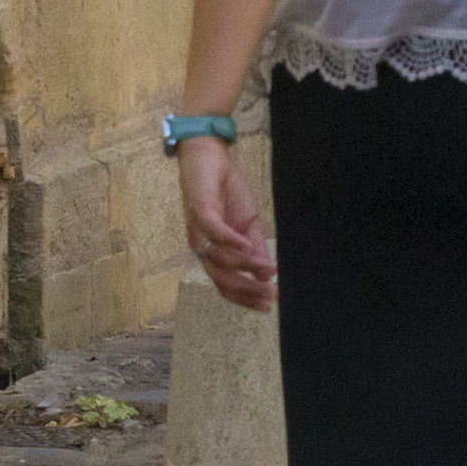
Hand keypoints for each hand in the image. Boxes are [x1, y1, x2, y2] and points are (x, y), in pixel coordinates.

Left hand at [176, 137, 276, 311]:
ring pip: (217, 258)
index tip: (268, 305)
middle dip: (245, 289)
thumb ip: (254, 248)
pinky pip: (213, 231)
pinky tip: (247, 246)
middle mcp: (201, 246)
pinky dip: (229, 241)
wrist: (209, 159)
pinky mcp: (199, 210)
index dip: (245, 297)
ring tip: (267, 271)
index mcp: (212, 252)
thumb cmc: (226, 192)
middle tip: (269, 295)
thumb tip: (266, 272)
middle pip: (220, 277)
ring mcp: (198, 230)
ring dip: (242, 266)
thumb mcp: (247, 223)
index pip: (225, 283)